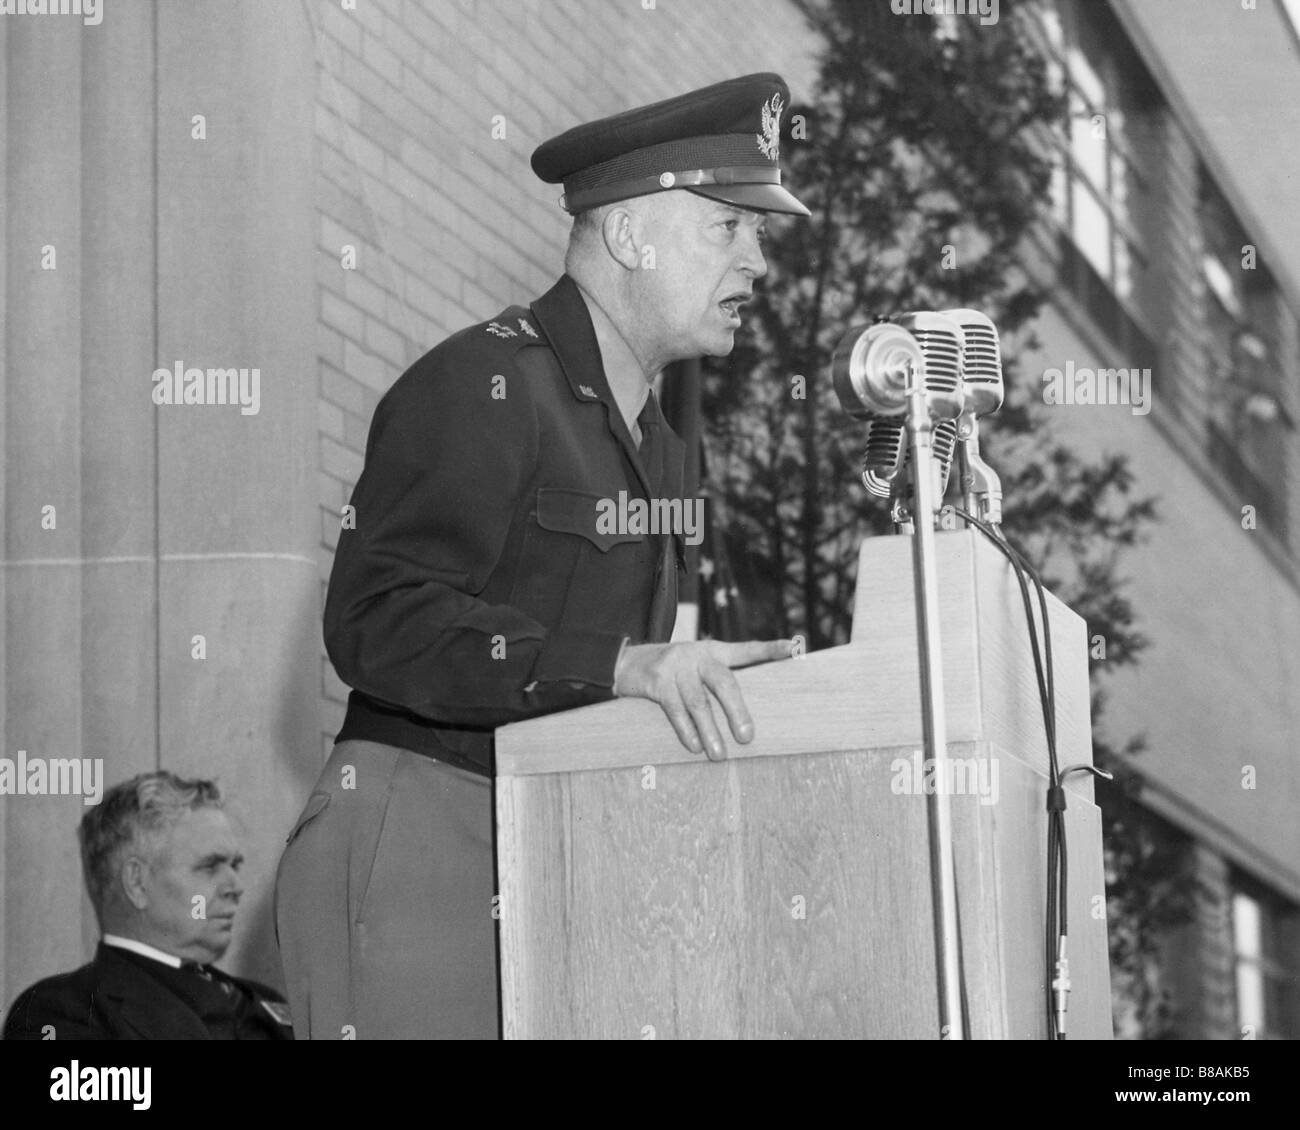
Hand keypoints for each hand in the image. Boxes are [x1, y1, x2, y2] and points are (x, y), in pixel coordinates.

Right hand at [612, 639, 795, 759]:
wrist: (626, 663)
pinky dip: (686, 730)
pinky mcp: (656, 680)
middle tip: (747, 736)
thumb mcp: (696, 668)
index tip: (795, 648)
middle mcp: (697, 654)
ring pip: (698, 702)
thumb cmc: (673, 673)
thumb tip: (745, 721)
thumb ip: (718, 683)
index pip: (747, 650)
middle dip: (737, 710)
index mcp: (714, 651)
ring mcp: (675, 666)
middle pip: (723, 681)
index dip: (771, 650)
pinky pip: (675, 709)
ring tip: (719, 754)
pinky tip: (694, 746)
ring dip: (710, 731)